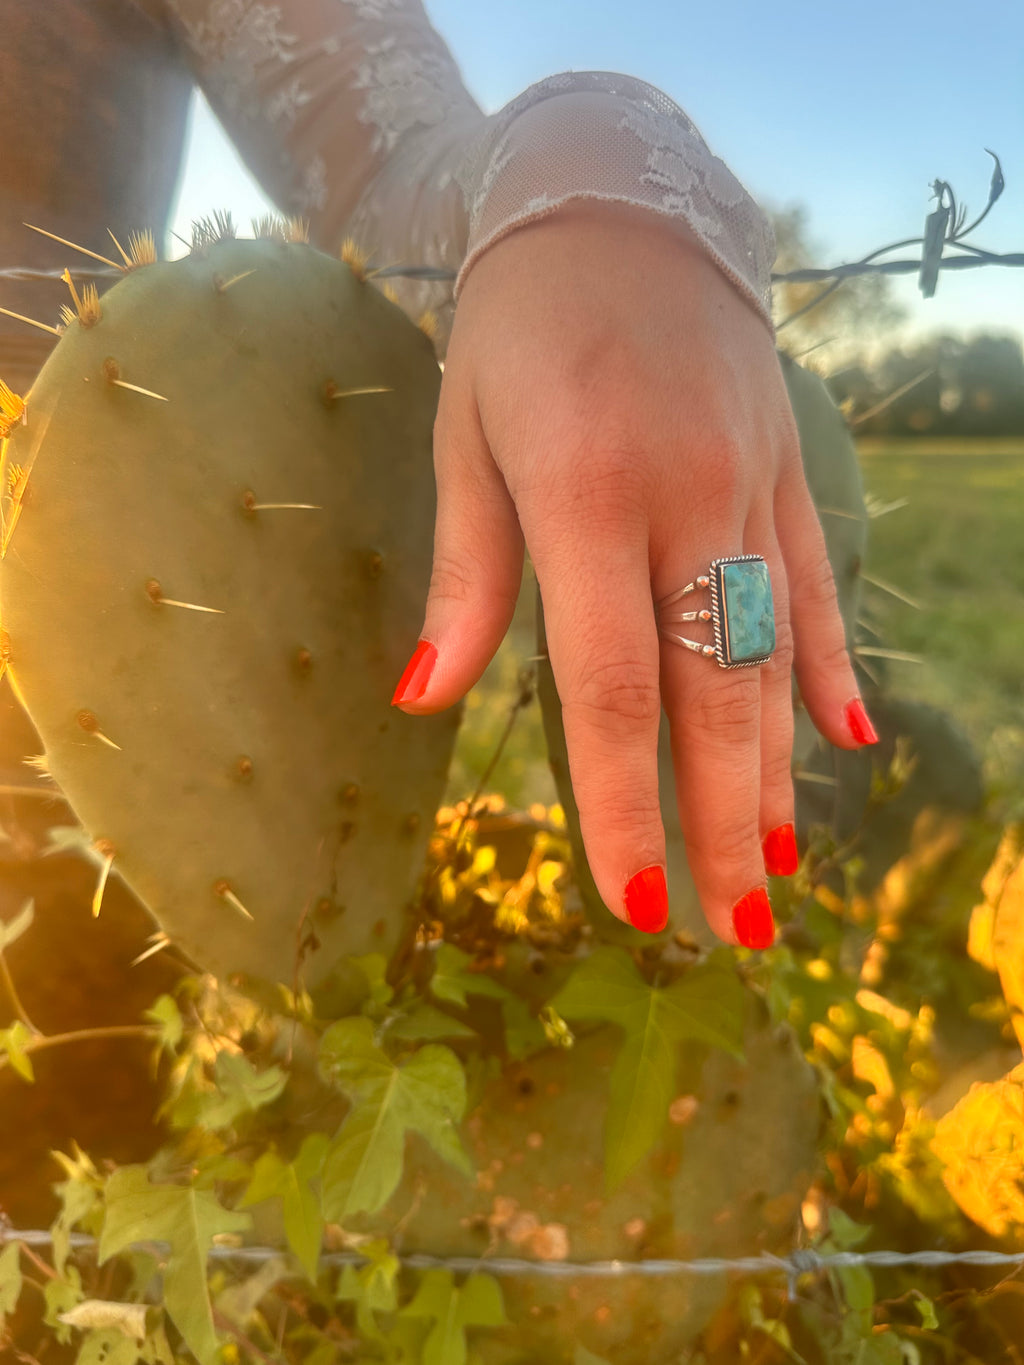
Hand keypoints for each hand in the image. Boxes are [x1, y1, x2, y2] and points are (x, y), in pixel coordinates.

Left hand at [391, 199, 873, 945]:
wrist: (617, 205)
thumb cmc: (515, 330)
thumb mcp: (465, 437)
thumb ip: (466, 573)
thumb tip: (423, 699)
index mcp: (587, 494)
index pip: (608, 685)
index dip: (622, 802)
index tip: (634, 900)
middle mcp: (686, 497)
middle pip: (711, 692)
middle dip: (720, 821)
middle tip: (730, 929)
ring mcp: (750, 483)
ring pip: (773, 652)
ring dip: (776, 769)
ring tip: (780, 867)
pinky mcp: (784, 467)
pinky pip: (814, 579)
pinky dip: (829, 664)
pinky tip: (843, 738)